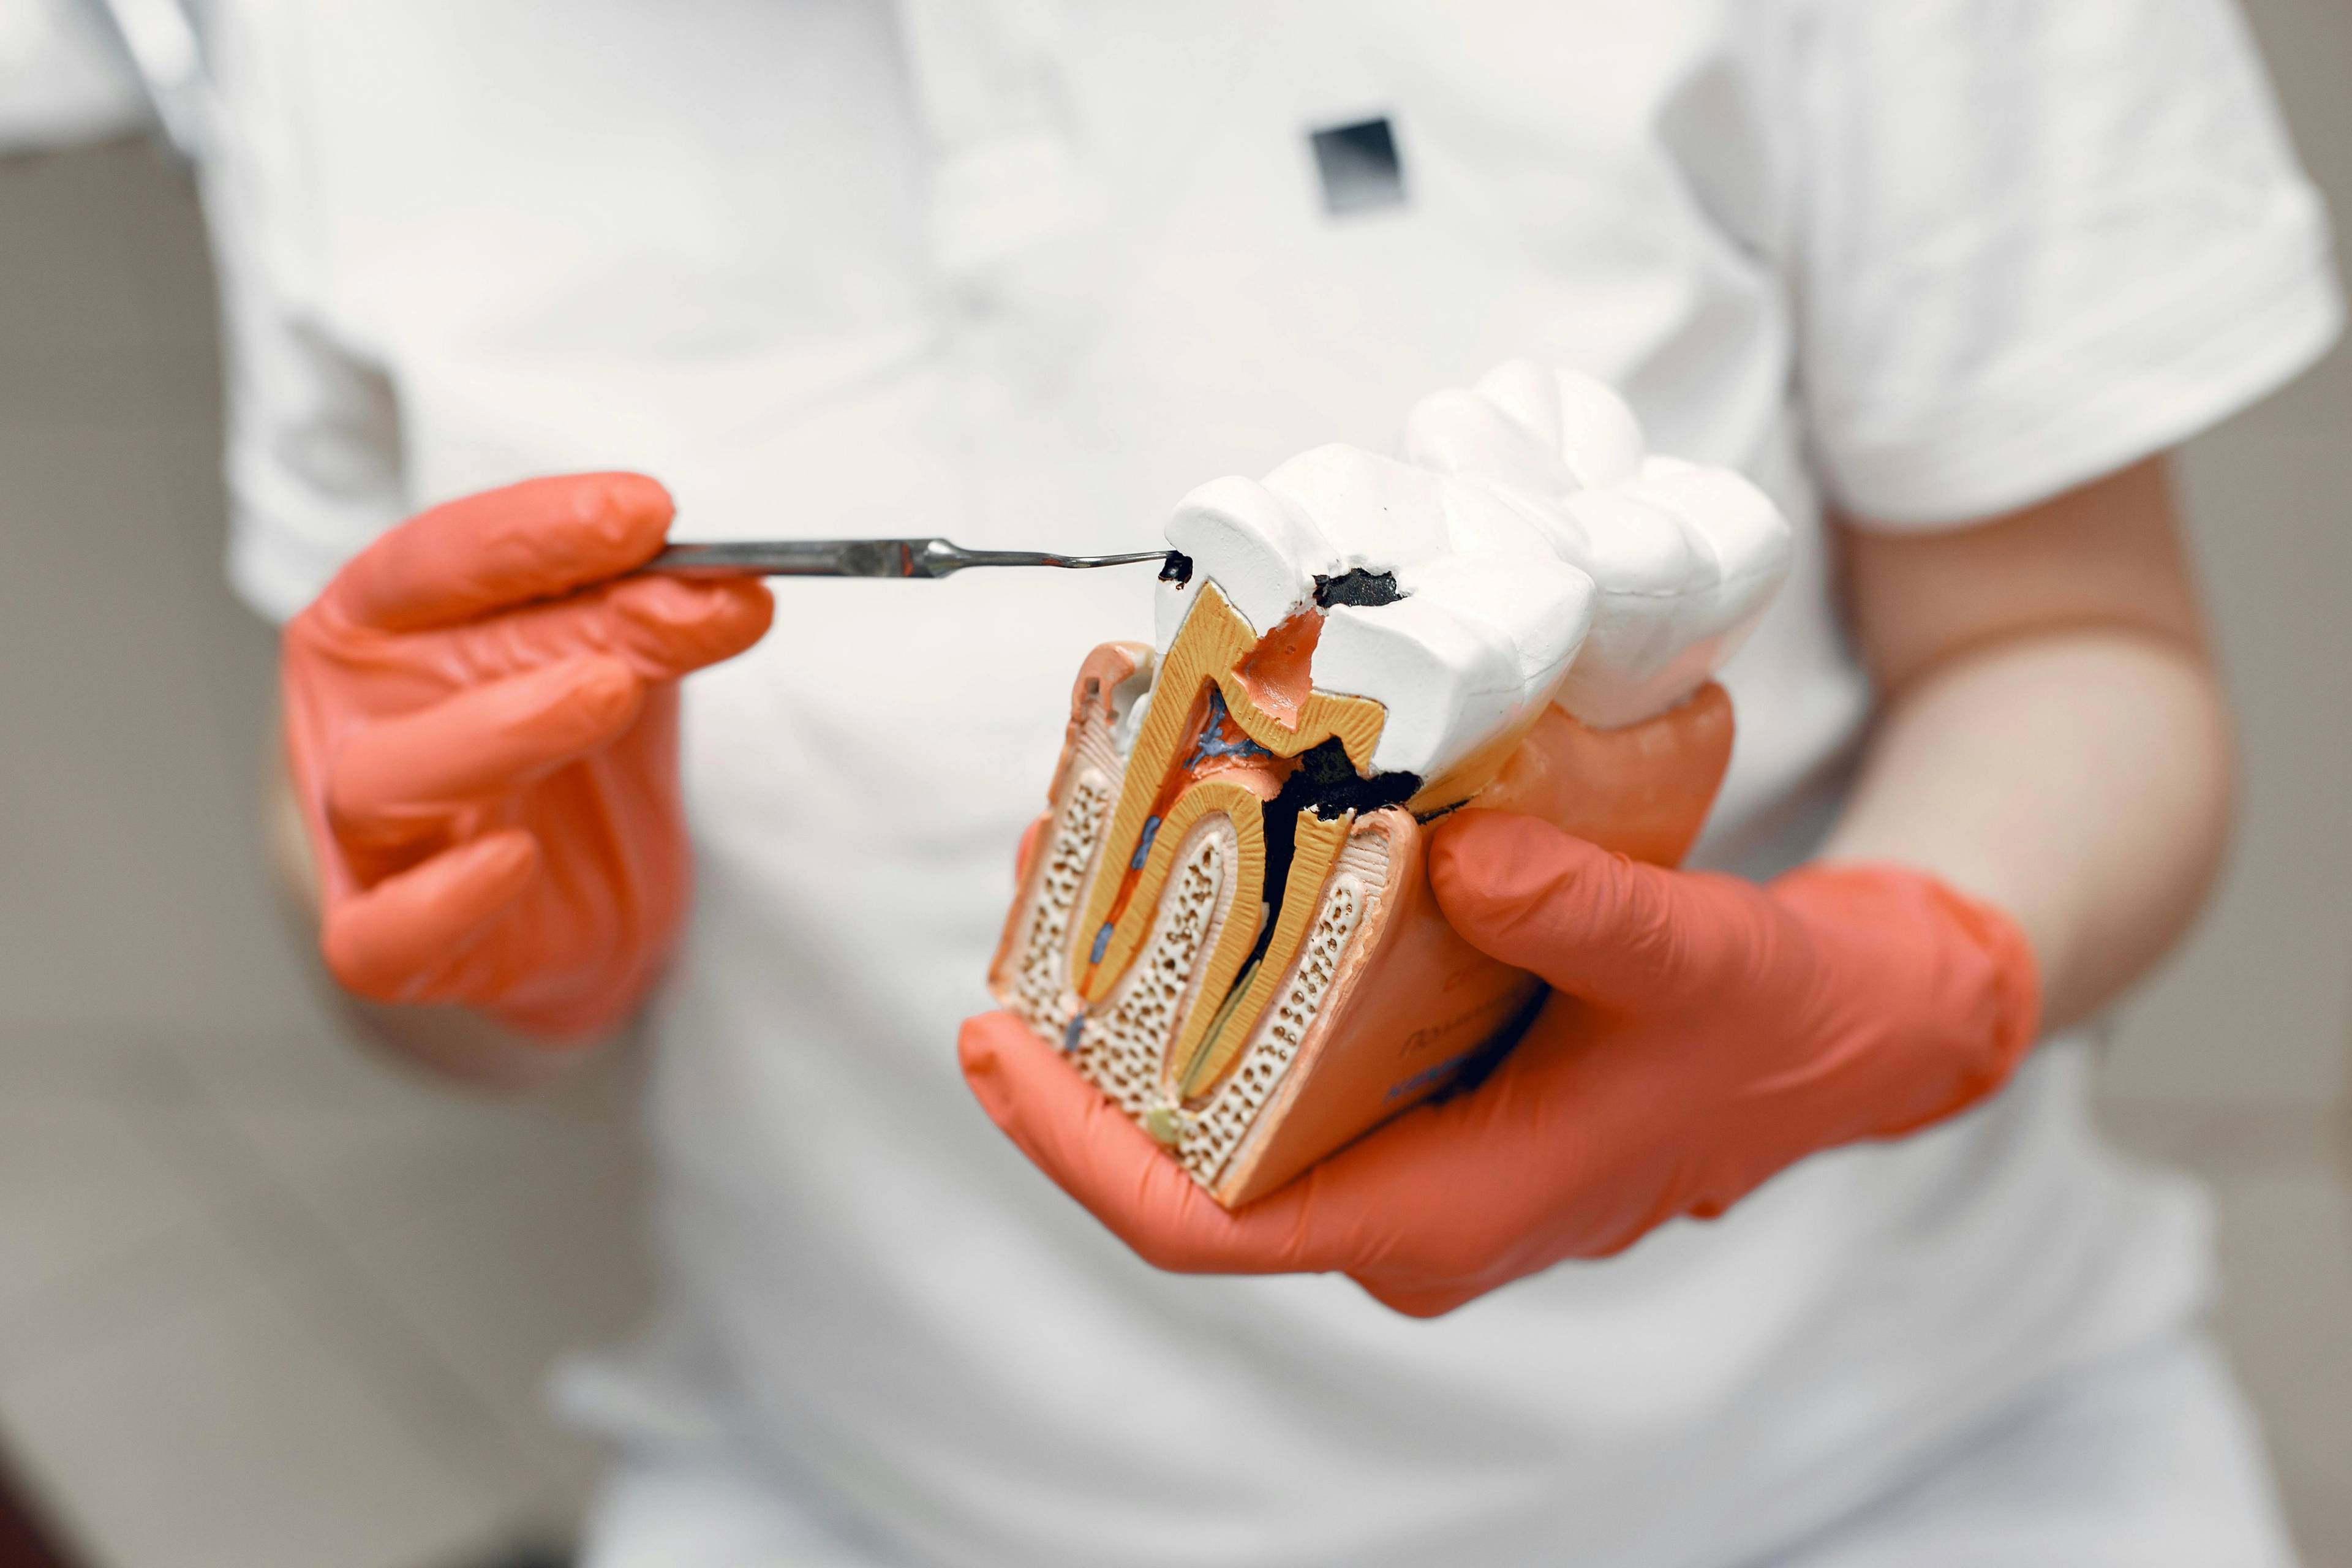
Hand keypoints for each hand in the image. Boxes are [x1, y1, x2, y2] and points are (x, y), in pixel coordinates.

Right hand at [281, 473, 771, 1041]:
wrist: (574, 895)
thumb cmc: (569, 750)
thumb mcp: (620, 665)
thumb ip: (653, 623)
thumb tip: (727, 588)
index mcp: (384, 620)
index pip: (441, 555)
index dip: (538, 527)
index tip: (649, 509)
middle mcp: (353, 714)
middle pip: (419, 656)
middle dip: (544, 625)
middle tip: (659, 606)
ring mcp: (356, 831)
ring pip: (385, 782)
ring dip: (501, 733)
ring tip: (607, 694)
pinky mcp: (379, 937)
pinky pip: (383, 930)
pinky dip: (443, 898)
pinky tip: (512, 860)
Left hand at [961, 810, 2038, 1315]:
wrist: (1828, 1036)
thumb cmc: (1761, 1022)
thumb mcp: (1687, 954)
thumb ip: (1582, 915)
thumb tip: (1464, 854)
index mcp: (1435, 1214)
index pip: (1201, 1223)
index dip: (1074, 1147)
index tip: (990, 1046)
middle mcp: (1395, 1208)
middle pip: (1183, 1155)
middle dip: (1084, 1043)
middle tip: (1028, 895)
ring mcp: (1396, 1161)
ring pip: (1220, 1105)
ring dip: (1139, 1002)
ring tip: (1077, 865)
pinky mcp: (1407, 1107)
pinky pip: (1271, 1064)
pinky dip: (1217, 984)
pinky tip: (1191, 881)